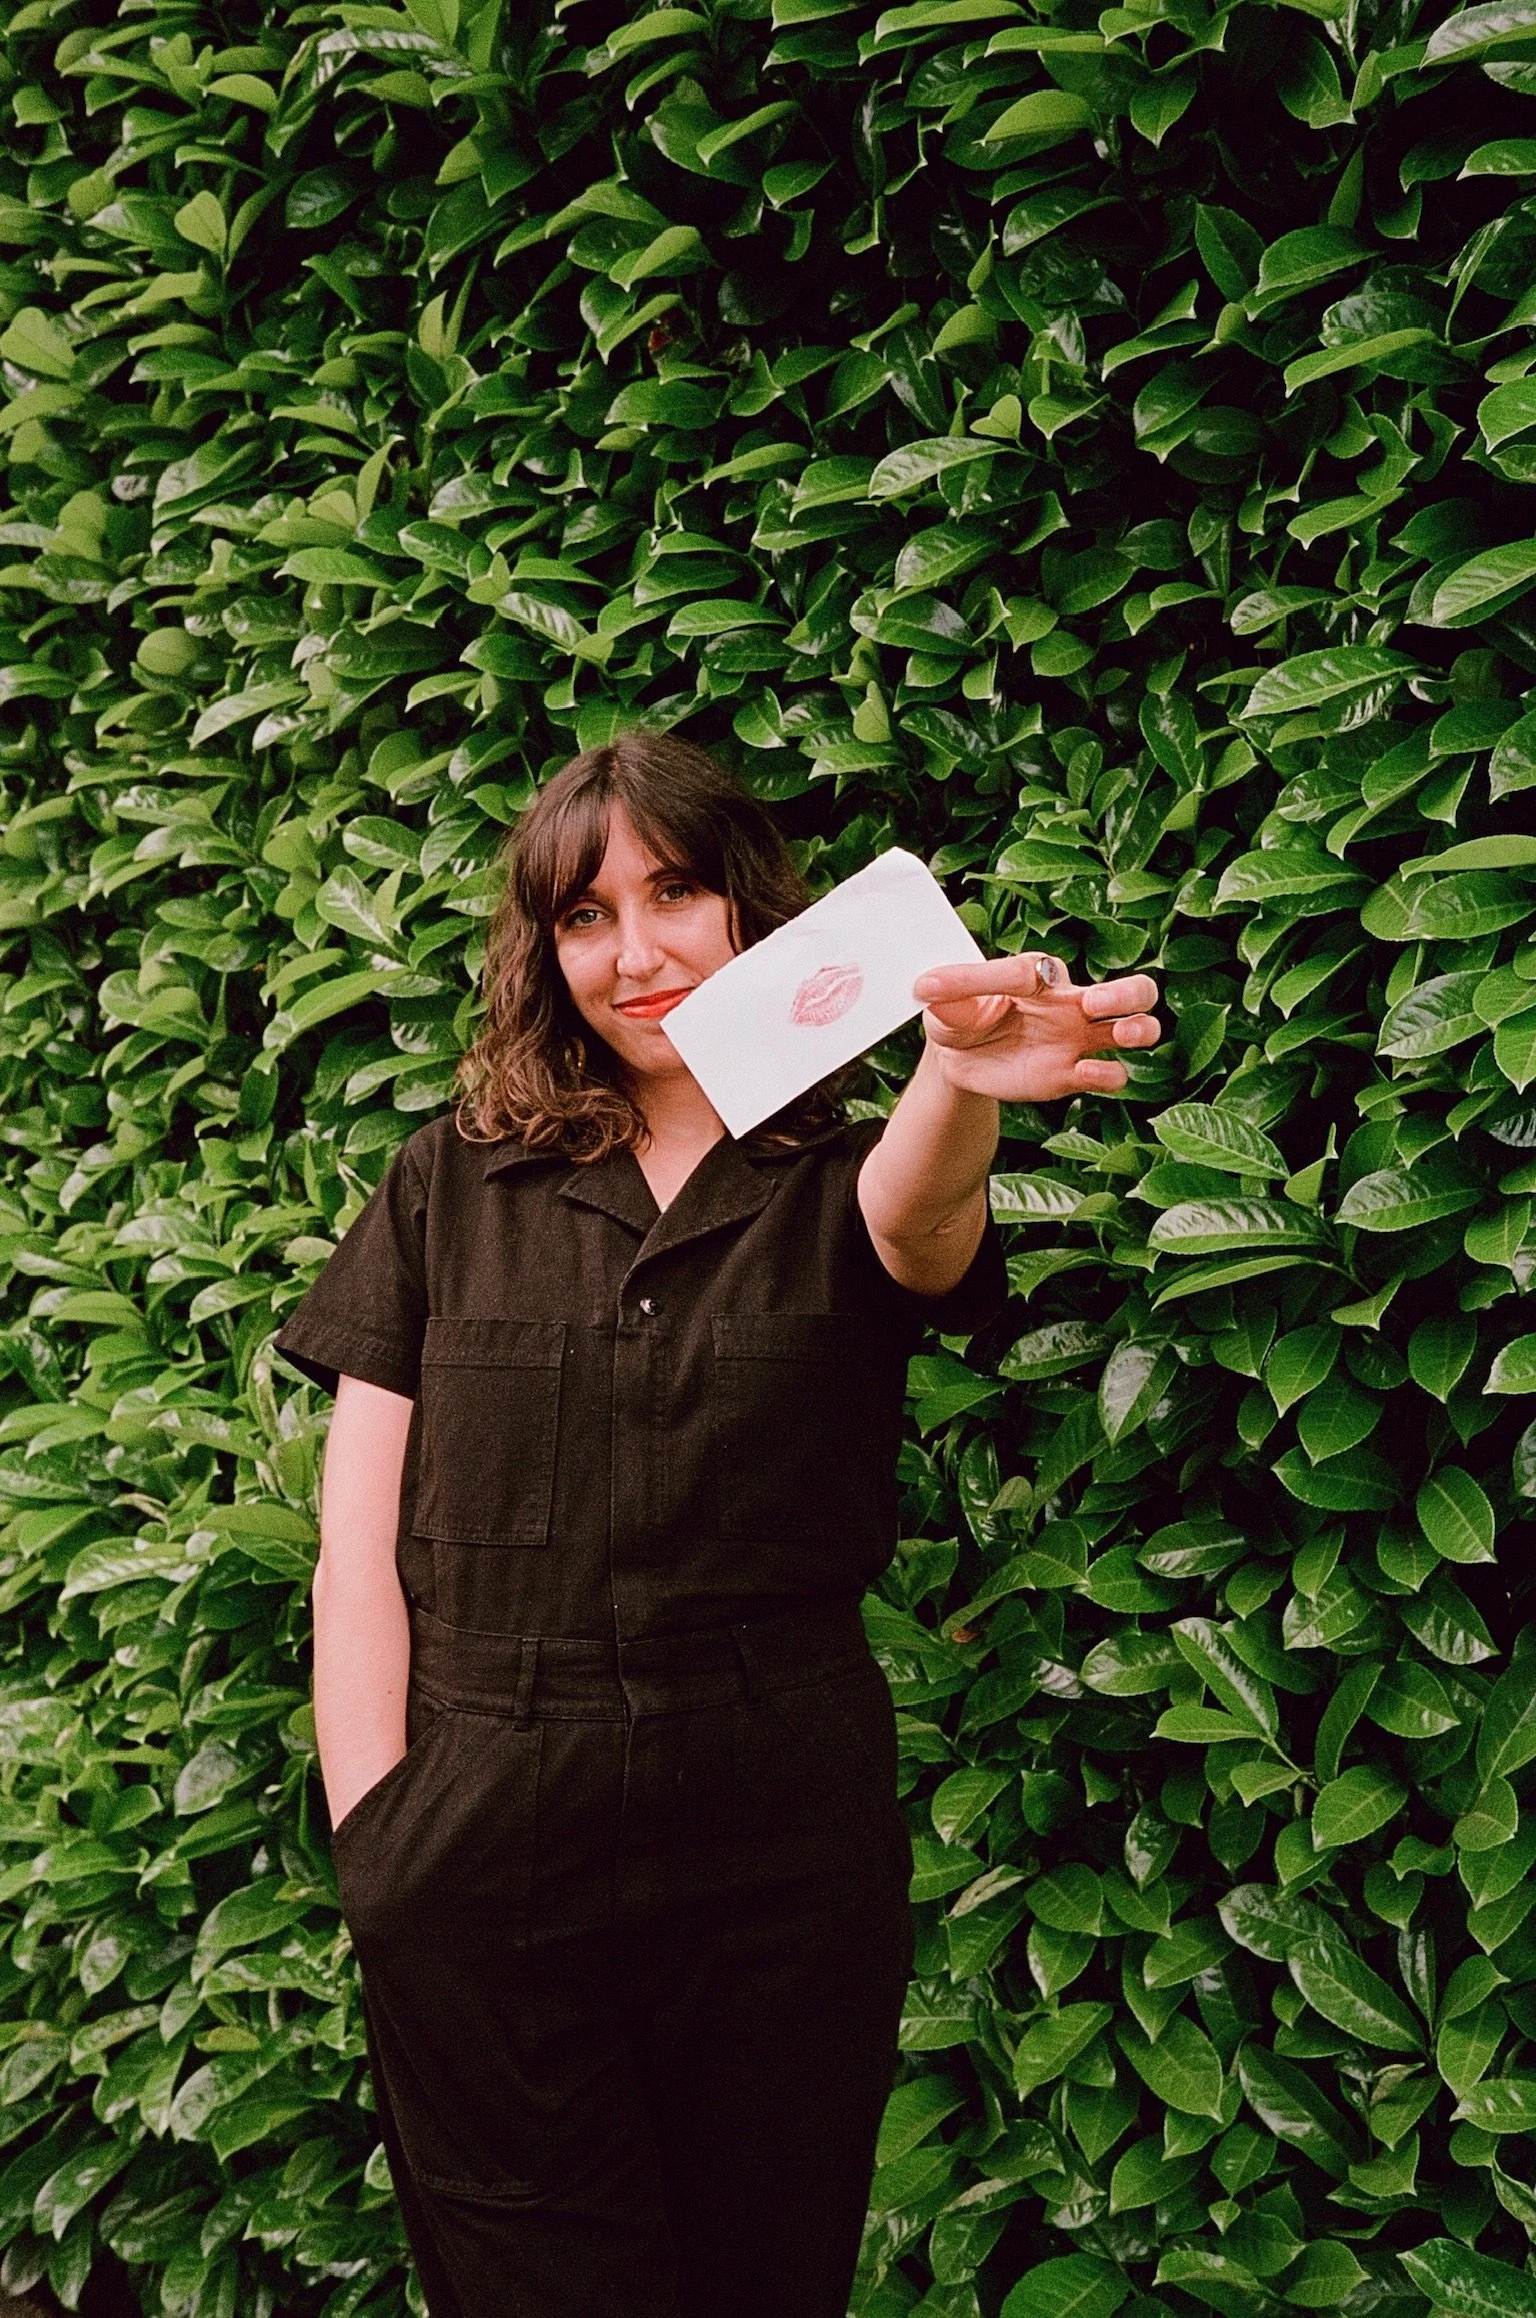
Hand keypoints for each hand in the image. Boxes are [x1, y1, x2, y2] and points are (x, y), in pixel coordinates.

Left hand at [912, 952, 1159, 1102]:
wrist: (958, 1061)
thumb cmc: (959, 1017)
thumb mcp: (947, 1001)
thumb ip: (949, 988)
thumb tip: (925, 985)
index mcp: (1041, 976)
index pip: (1047, 969)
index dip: (1037, 975)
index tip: (1020, 984)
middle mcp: (1071, 1004)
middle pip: (1134, 990)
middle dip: (1128, 993)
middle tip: (1098, 1003)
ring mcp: (1078, 1041)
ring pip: (1139, 1029)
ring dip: (1139, 1030)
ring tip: (1121, 1036)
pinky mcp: (1072, 1076)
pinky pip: (1110, 1075)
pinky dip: (1106, 1075)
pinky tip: (1082, 1073)